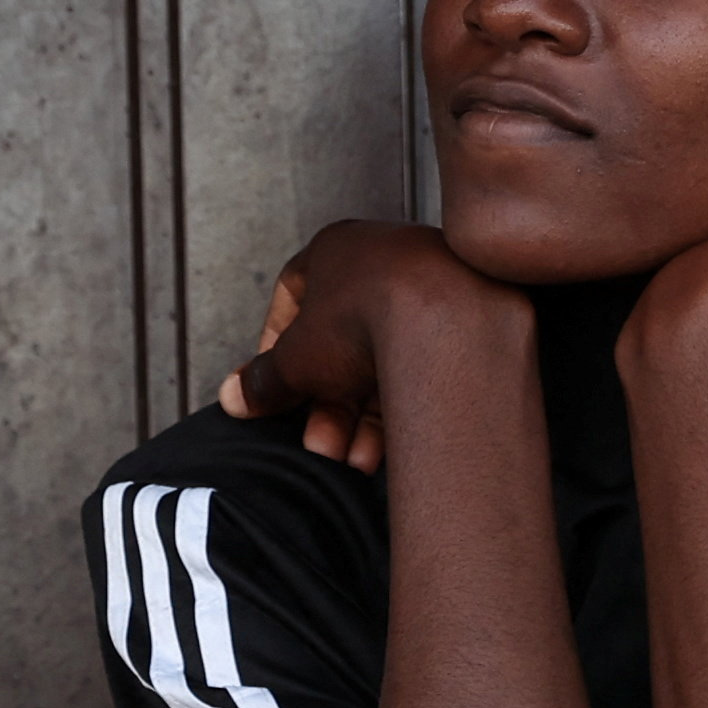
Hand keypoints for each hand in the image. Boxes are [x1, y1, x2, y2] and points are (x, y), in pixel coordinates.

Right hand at [218, 220, 519, 473]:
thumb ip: (263, 380)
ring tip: (354, 458)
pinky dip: (404, 406)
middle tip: (320, 442)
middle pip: (343, 341)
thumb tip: (236, 396)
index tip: (278, 389)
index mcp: (338, 248)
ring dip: (362, 418)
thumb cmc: (368, 317)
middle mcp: (388, 259)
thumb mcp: (296, 359)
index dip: (279, 349)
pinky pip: (426, 368)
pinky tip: (390, 448)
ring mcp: (434, 288)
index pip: (294, 298)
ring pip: (386, 360)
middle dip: (326, 403)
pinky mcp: (471, 323)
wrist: (451, 322)